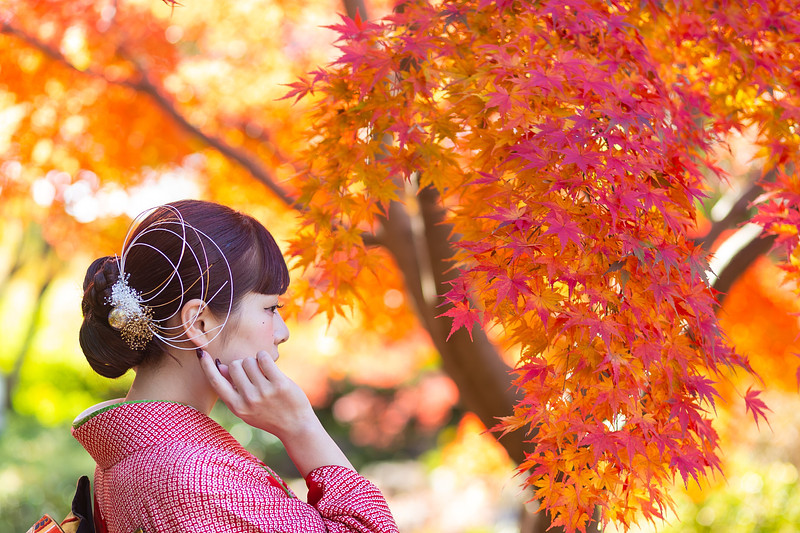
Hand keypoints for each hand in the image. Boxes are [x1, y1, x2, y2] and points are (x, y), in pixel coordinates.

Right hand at [199, 350, 315, 440]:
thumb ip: (232, 390)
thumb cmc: (269, 415)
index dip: (207, 366)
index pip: (216, 382)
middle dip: (242, 364)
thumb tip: (221, 366)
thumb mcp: (246, 408)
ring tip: (263, 372)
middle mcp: (248, 400)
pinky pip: (264, 358)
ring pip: (249, 360)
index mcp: (237, 407)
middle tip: (252, 373)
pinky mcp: (279, 384)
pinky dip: (264, 356)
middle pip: (234, 365)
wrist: (295, 426)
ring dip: (255, 361)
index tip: (201, 353)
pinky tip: (268, 364)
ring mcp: (264, 392)